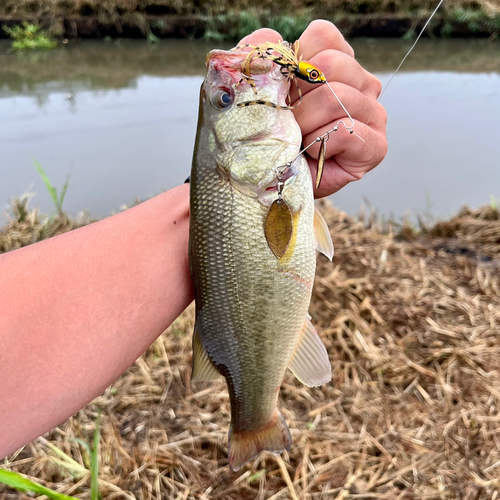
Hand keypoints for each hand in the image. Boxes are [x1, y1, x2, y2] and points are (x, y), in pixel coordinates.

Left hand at [239, 21, 387, 197]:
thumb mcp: (261, 92)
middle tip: (289, 123)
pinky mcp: (376, 145)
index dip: (293, 64)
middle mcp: (362, 83)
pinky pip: (344, 131)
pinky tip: (314, 154)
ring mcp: (374, 114)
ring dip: (305, 124)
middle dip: (297, 98)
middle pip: (330, 64)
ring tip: (299, 141)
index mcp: (338, 62)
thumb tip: (269, 38)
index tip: (282, 93)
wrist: (279, 182)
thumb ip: (261, 57)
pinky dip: (319, 144)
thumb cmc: (273, 137)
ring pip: (336, 97)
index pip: (323, 36)